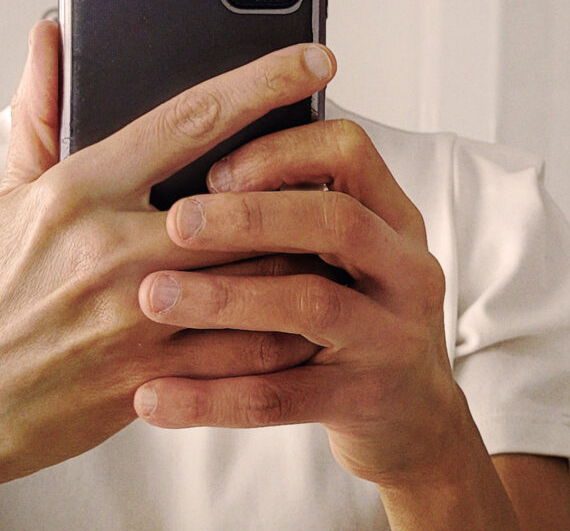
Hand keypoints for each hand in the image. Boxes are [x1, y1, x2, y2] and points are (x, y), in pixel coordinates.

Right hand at [0, 22, 337, 529]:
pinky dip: (288, 328)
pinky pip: (246, 350)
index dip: (261, 83)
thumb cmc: (0, 290)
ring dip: (306, 253)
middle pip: (243, 200)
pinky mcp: (153, 374)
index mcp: (81, 190)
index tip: (313, 60)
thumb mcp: (11, 194)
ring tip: (343, 233)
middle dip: (304, 178)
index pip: (188, 119)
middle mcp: (112, 247)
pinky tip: (314, 310)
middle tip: (347, 160)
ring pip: (258, 275)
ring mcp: (136, 316)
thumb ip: (41, 110)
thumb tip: (51, 33)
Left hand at [132, 119, 471, 490]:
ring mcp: (390, 337)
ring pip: (310, 304)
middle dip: (250, 217)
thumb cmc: (356, 313)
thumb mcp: (346, 253)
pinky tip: (152, 396)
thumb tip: (184, 171)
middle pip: (336, 222)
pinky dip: (211, 396)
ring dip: (224, 298)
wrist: (417, 418)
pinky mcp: (362, 400)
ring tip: (154, 297)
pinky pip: (281, 397)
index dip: (280, 152)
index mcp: (392, 217)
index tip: (213, 170)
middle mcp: (403, 269)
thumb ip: (292, 212)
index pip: (349, 151)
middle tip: (176, 222)